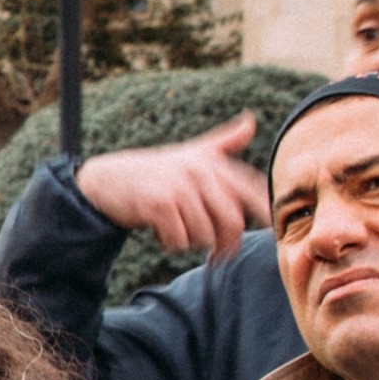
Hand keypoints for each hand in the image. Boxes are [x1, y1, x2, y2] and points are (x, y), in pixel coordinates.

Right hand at [72, 117, 266, 257]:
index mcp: (213, 162)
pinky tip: (161, 233)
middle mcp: (199, 172)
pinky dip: (172, 245)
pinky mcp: (159, 204)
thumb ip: (225, 142)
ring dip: (192, 244)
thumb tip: (252, 121)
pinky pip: (179, 240)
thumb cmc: (157, 170)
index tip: (270, 231)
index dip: (265, 213)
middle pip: (232, 222)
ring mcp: (179, 187)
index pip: (251, 191)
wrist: (108, 178)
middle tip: (217, 258)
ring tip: (178, 232)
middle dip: (227, 246)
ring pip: (204, 235)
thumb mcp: (192, 153)